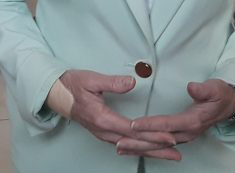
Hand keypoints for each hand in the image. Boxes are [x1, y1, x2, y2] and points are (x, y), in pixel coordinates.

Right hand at [47, 69, 179, 159]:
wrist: (57, 94)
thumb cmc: (73, 85)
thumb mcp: (92, 79)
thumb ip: (112, 82)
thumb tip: (131, 82)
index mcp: (102, 118)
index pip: (133, 130)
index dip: (153, 135)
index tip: (170, 137)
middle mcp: (103, 131)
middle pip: (135, 143)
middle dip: (158, 148)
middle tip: (177, 152)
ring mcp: (103, 134)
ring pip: (131, 147)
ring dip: (151, 151)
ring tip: (170, 155)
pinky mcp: (104, 133)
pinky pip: (125, 145)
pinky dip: (140, 149)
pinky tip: (150, 151)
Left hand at [123, 79, 234, 158]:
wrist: (230, 105)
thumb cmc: (220, 95)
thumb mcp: (215, 88)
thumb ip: (203, 89)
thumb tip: (192, 87)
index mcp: (193, 121)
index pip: (167, 124)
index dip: (150, 125)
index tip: (133, 124)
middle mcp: (187, 133)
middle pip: (159, 140)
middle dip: (139, 142)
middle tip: (119, 142)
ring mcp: (184, 136)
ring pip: (158, 145)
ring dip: (139, 147)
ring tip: (120, 148)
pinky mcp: (180, 136)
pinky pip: (160, 144)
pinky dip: (146, 146)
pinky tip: (133, 147)